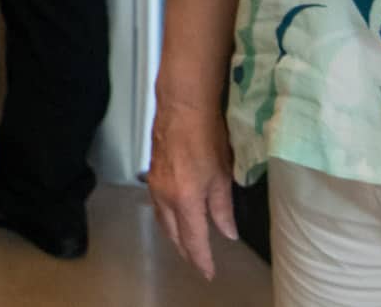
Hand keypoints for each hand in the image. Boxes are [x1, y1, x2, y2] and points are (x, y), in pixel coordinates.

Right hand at [148, 99, 237, 279]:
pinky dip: (167, 218)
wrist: (182, 106)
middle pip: (173, 234)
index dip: (201, 259)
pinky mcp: (152, 173)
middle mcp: (165, 197)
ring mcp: (155, 184)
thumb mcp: (222, 175)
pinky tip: (174, 215)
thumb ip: (223, 208)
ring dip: (175, 235)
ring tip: (186, 244)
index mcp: (185, 200)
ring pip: (163, 220)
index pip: (193, 240)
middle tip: (198, 262)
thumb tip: (227, 232)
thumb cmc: (206, 136)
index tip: (209, 273)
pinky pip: (158, 205)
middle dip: (186, 251)